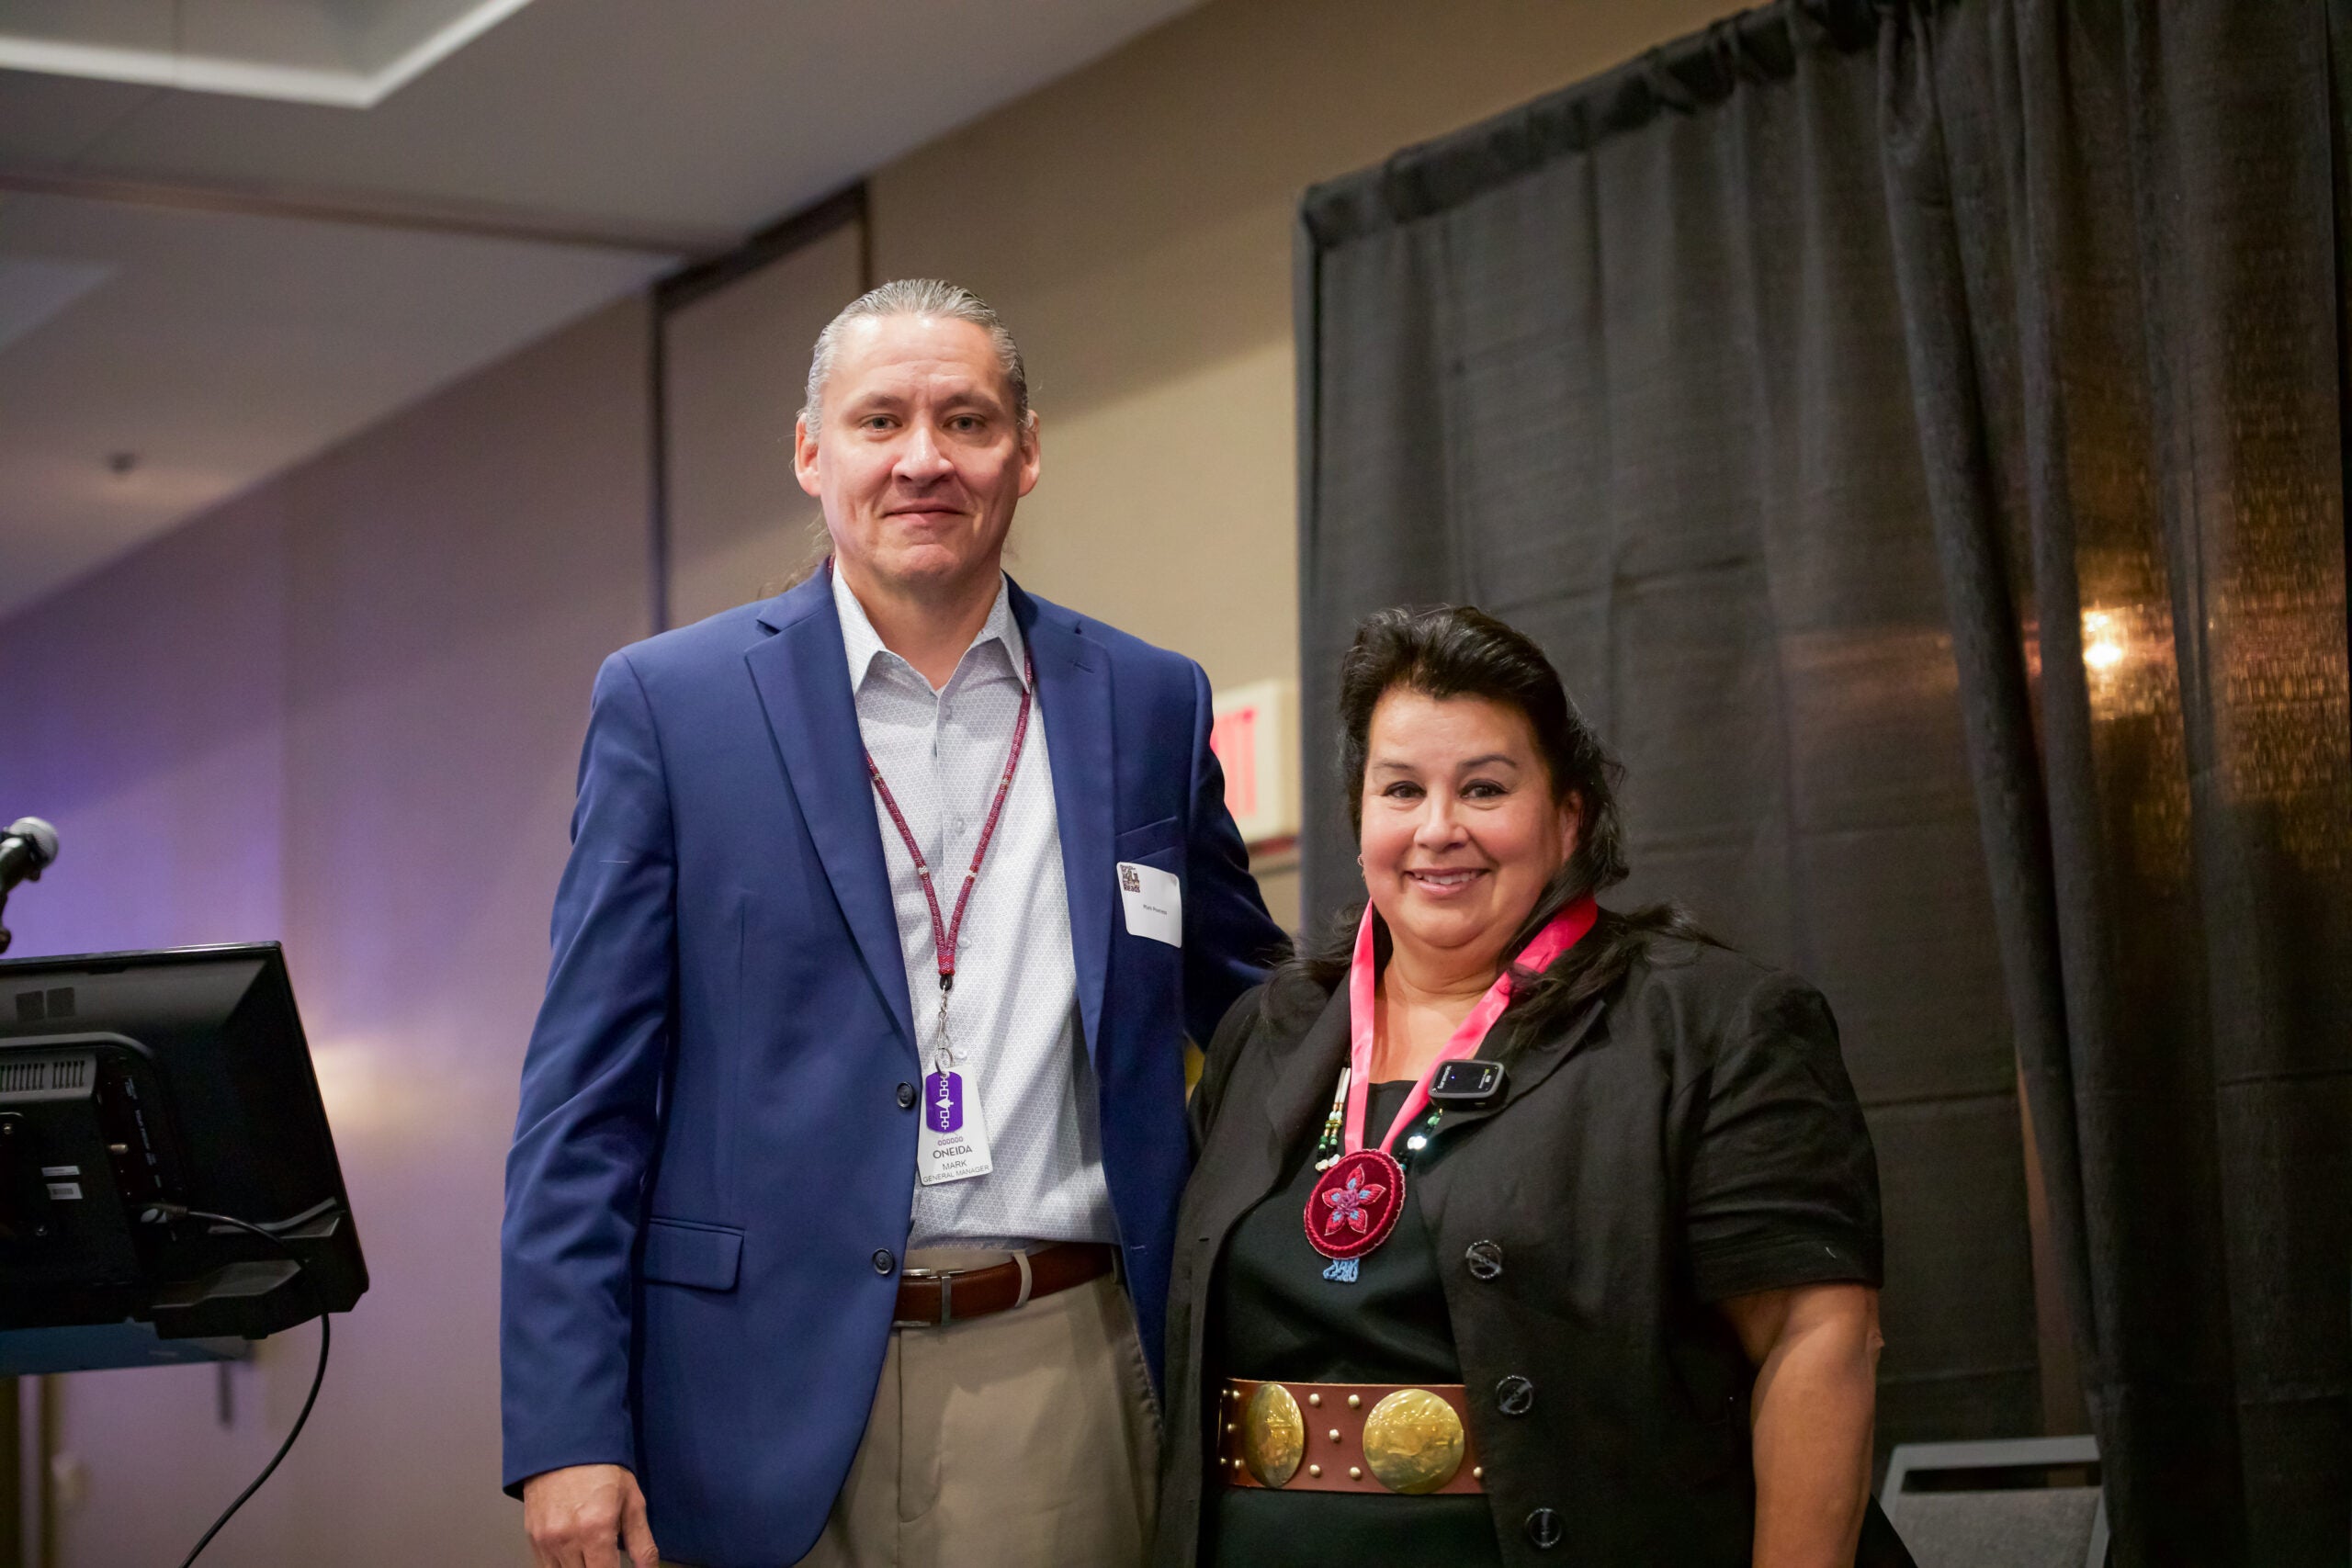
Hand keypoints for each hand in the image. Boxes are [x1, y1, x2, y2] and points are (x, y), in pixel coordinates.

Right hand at [522, 1463, 657, 1567]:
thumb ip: (642, 1543)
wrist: (564, 1445)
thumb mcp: (633, 1501)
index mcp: (596, 1531)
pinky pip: (546, 1567)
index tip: (620, 1567)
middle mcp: (567, 1540)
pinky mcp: (532, 1539)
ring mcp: (546, 1541)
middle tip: (608, 1559)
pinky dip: (562, 1566)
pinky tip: (577, 1555)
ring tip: (593, 1556)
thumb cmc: (603, 1470)